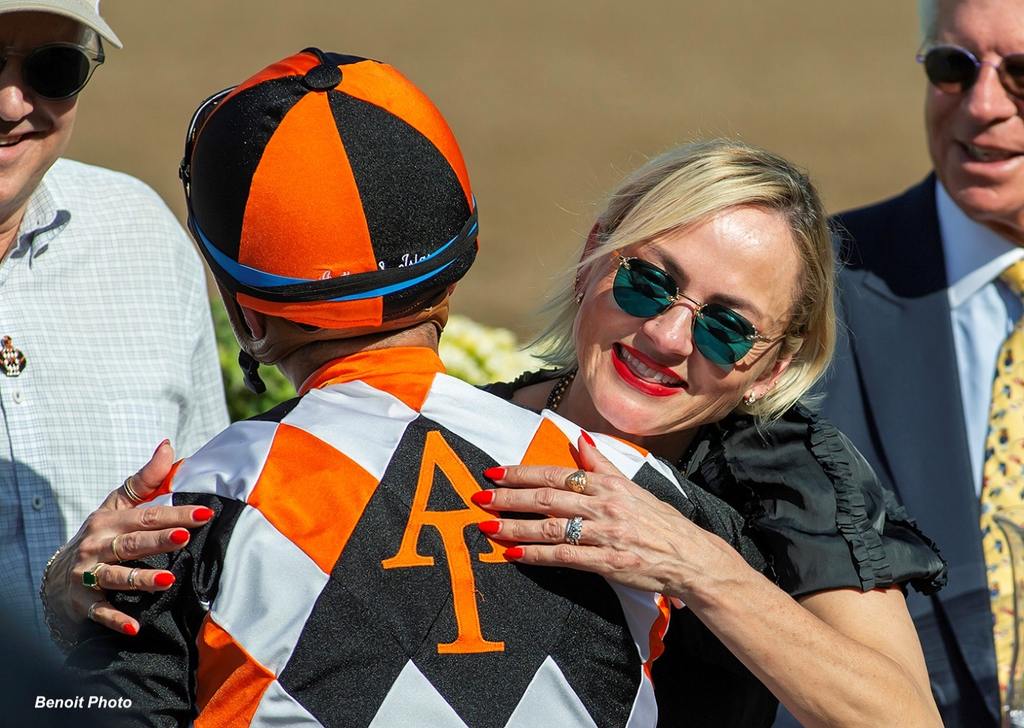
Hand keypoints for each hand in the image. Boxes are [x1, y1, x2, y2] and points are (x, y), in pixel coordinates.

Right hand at [42, 440, 212, 639]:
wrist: (57, 577)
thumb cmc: (101, 535)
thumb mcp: (117, 506)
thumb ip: (146, 479)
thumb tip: (168, 445)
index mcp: (110, 520)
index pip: (147, 515)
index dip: (176, 513)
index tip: (205, 513)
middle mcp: (98, 545)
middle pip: (133, 542)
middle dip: (159, 540)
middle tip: (185, 537)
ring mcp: (87, 574)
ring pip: (117, 575)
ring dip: (142, 578)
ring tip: (168, 579)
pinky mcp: (82, 603)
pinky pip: (100, 612)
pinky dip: (116, 618)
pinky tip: (135, 626)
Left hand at [476, 436, 745, 598]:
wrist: (689, 555)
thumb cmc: (658, 520)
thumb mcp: (631, 485)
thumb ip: (601, 463)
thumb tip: (579, 438)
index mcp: (607, 484)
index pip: (556, 473)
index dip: (522, 472)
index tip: (494, 472)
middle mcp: (603, 505)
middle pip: (547, 498)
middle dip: (509, 498)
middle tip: (479, 497)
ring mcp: (604, 534)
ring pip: (550, 527)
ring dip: (515, 526)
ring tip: (486, 526)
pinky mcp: (607, 562)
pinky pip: (564, 557)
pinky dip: (536, 555)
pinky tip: (512, 553)